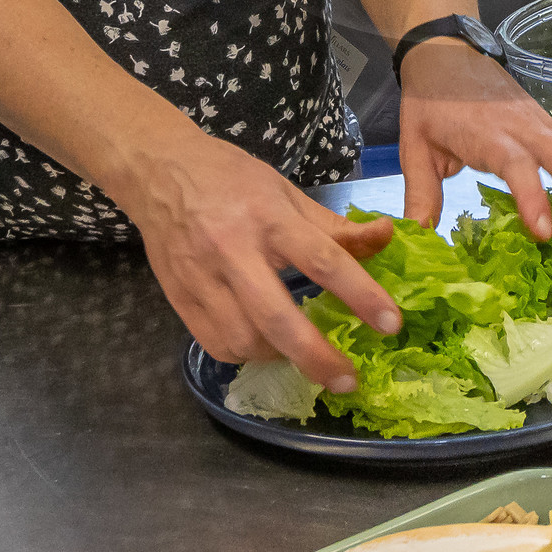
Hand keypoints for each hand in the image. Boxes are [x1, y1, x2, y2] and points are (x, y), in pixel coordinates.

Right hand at [122, 122, 400, 391]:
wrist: (159, 171)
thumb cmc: (230, 178)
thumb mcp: (286, 192)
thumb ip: (334, 225)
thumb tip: (386, 236)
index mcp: (269, 217)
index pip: (324, 260)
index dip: (361, 295)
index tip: (391, 325)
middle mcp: (234, 250)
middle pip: (278, 318)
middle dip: (316, 357)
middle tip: (347, 381)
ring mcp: (201, 278)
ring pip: (243, 340)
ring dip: (279, 357)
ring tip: (301, 354)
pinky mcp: (179, 298)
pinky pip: (216, 344)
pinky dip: (245, 353)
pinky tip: (262, 345)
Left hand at [397, 39, 551, 259]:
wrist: (446, 52)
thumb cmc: (431, 101)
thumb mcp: (415, 146)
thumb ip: (421, 193)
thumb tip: (419, 239)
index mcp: (490, 134)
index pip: (517, 164)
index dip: (532, 196)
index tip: (544, 233)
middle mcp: (526, 129)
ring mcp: (545, 127)